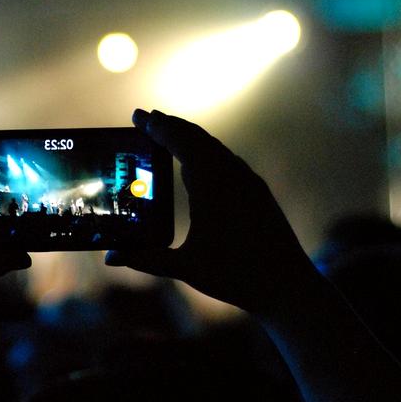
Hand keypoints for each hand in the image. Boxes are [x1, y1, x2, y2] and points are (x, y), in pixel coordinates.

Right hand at [106, 109, 316, 317]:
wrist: (289, 286)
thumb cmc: (237, 276)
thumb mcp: (185, 268)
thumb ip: (146, 260)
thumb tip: (111, 258)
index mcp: (211, 185)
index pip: (180, 142)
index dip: (157, 127)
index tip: (138, 116)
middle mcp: (232, 175)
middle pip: (197, 138)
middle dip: (170, 126)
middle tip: (147, 118)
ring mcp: (248, 181)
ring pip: (214, 148)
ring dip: (190, 137)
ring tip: (169, 135)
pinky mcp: (258, 191)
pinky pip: (228, 161)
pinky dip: (207, 152)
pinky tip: (200, 164)